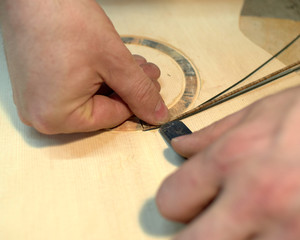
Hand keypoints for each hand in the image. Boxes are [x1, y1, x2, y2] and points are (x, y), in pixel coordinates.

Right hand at [0, 0, 168, 133]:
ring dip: (113, 80)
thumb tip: (157, 115)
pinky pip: (70, 88)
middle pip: (99, 108)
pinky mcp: (33, 84)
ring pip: (87, 97)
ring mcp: (33, 98)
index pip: (111, 116)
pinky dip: (92, 76)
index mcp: (56, 117)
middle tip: (147, 73)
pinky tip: (109, 62)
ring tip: (134, 64)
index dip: (137, 100)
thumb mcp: (114, 61)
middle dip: (127, 88)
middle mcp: (39, 115)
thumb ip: (139, 93)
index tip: (152, 87)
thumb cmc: (63, 20)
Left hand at [156, 86, 299, 239]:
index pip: (171, 199)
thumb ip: (212, 134)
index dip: (176, 203)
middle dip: (192, 236)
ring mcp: (288, 231)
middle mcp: (253, 199)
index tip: (188, 201)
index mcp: (230, 160)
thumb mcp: (258, 112)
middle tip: (207, 224)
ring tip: (247, 222)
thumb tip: (179, 146)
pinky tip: (274, 226)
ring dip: (232, 239)